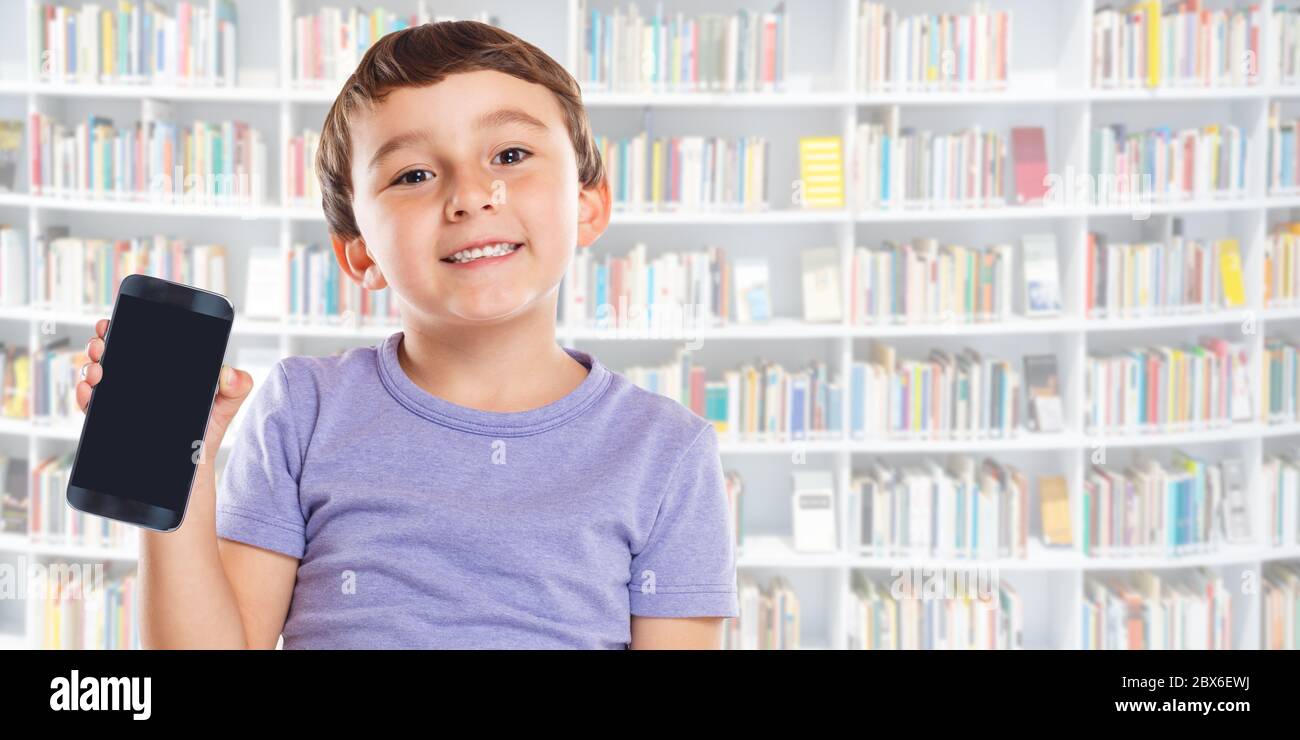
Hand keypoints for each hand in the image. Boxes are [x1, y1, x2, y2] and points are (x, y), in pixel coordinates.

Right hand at [75, 318, 254, 451]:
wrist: (188, 475)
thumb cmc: (203, 438)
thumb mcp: (223, 410)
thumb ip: (236, 389)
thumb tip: (230, 373)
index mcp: (161, 374)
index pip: (138, 344)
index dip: (121, 329)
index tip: (112, 322)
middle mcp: (136, 385)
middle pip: (111, 355)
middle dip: (100, 344)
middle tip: (102, 344)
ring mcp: (120, 402)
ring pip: (96, 376)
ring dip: (89, 367)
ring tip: (98, 371)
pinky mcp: (109, 424)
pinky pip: (89, 406)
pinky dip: (83, 396)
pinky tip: (87, 392)